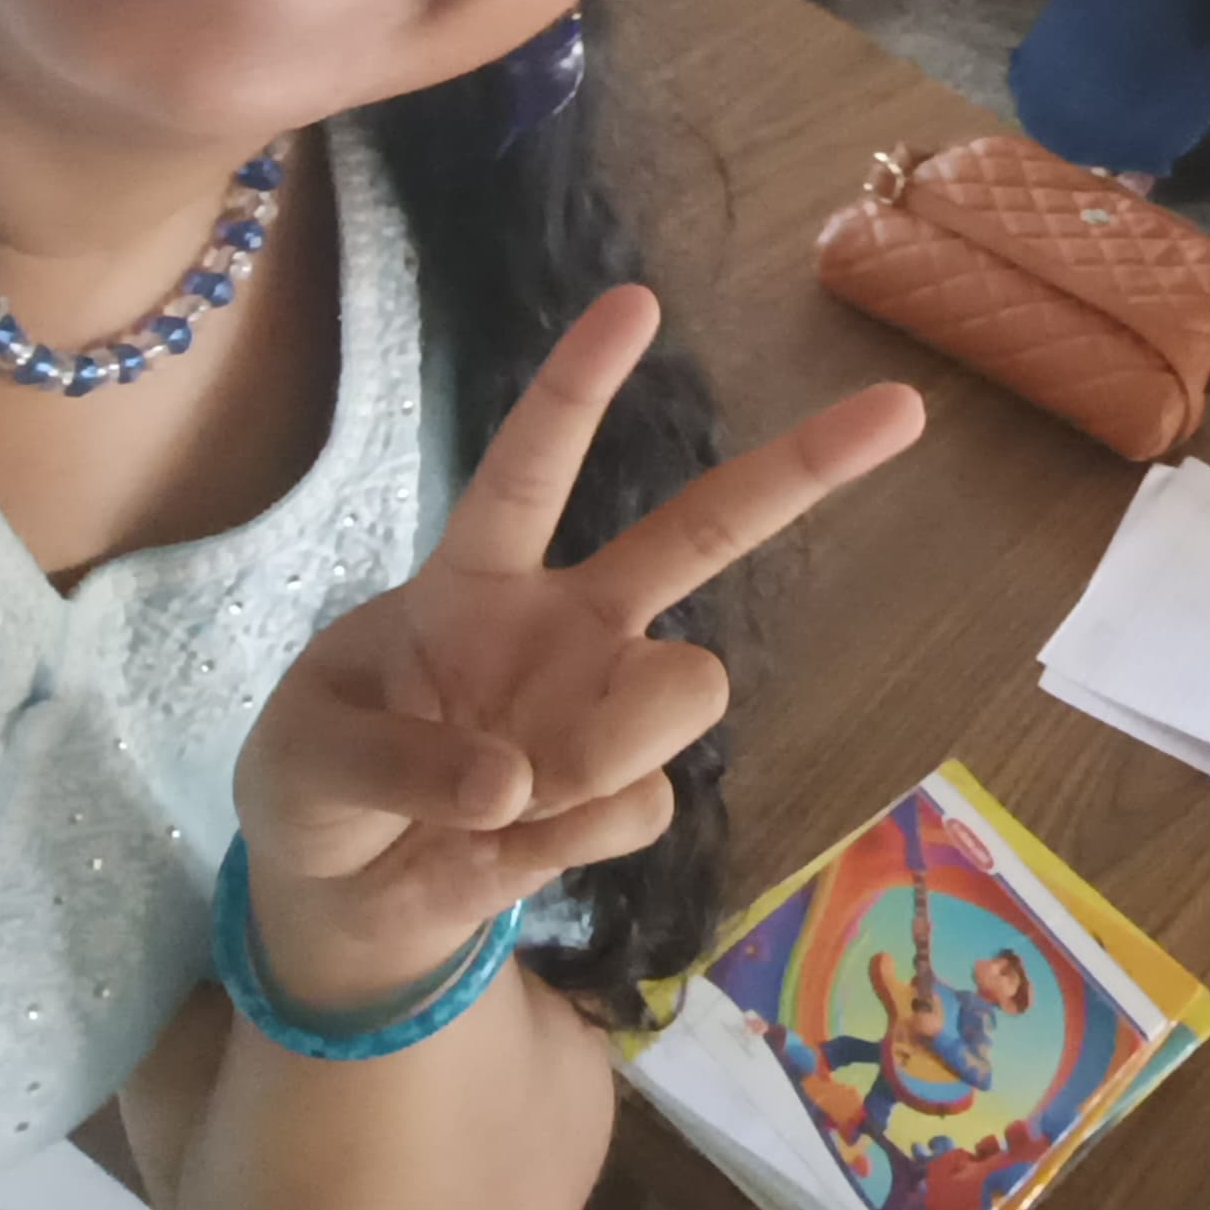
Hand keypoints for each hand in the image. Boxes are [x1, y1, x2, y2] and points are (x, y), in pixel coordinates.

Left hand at [233, 289, 922, 1013]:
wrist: (344, 908)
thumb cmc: (317, 788)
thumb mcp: (307, 755)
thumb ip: (399, 758)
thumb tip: (517, 784)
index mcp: (475, 579)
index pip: (530, 467)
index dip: (578, 387)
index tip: (637, 302)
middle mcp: (567, 626)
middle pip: (699, 531)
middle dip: (802, 467)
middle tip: (901, 408)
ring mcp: (605, 711)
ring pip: (687, 689)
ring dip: (606, 749)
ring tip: (511, 800)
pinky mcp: (621, 798)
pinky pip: (639, 808)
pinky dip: (568, 842)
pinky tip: (514, 849)